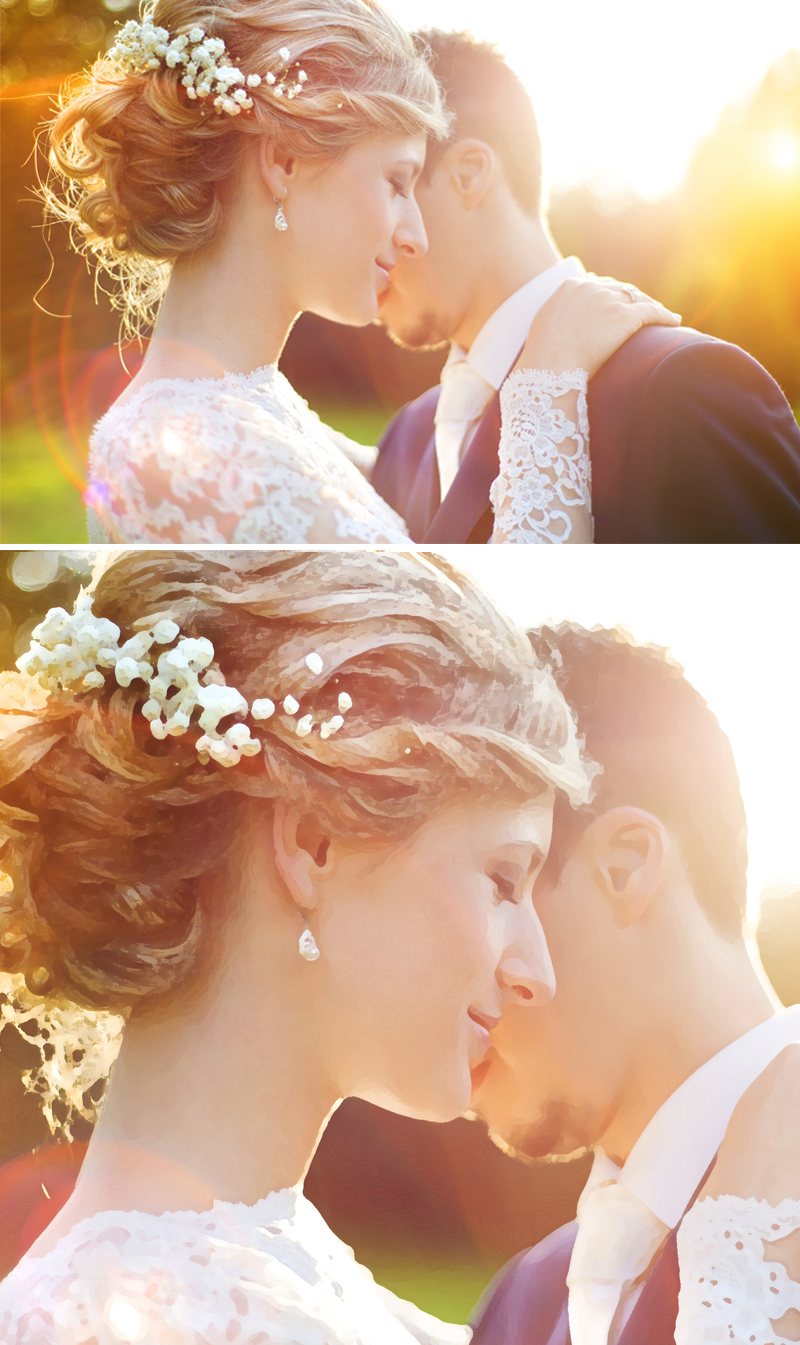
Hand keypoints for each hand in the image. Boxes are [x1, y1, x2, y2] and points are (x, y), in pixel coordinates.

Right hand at [515, 276, 680, 379]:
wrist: (548, 371)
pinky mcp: (624, 317)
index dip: (614, 296)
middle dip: (634, 300)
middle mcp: (590, 287)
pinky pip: (652, 312)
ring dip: (652, 307)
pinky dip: (665, 317)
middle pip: (621, 289)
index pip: (600, 285)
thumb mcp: (546, 323)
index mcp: (571, 286)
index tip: (623, 306)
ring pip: (639, 298)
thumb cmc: (543, 357)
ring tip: (663, 318)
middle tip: (646, 312)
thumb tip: (568, 314)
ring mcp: (608, 301)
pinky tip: (675, 322)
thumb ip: (560, 311)